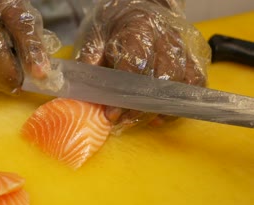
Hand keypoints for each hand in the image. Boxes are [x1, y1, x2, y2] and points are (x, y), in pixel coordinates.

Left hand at [74, 0, 210, 132]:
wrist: (138, 7)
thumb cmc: (115, 24)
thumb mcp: (96, 35)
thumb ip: (90, 57)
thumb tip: (83, 83)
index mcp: (139, 28)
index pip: (137, 64)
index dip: (124, 93)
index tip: (111, 113)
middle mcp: (166, 38)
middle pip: (161, 78)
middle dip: (141, 106)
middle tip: (122, 120)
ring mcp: (182, 47)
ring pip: (181, 82)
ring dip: (160, 107)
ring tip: (139, 120)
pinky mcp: (191, 57)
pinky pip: (194, 82)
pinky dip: (180, 102)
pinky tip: (161, 115)